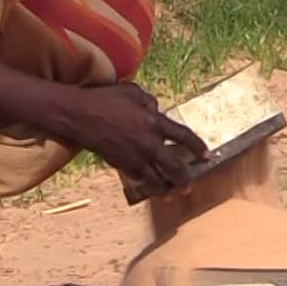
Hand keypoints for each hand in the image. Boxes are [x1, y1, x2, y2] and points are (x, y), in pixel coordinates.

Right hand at [65, 83, 210, 199]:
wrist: (80, 116)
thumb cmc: (104, 100)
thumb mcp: (131, 92)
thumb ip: (147, 101)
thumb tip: (155, 109)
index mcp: (154, 122)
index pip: (184, 137)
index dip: (198, 147)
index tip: (206, 156)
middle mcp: (149, 143)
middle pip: (175, 167)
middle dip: (184, 179)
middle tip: (188, 185)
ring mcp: (135, 157)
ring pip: (156, 180)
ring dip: (165, 189)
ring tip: (170, 193)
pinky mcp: (121, 165)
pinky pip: (139, 179)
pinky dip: (145, 183)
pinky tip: (148, 185)